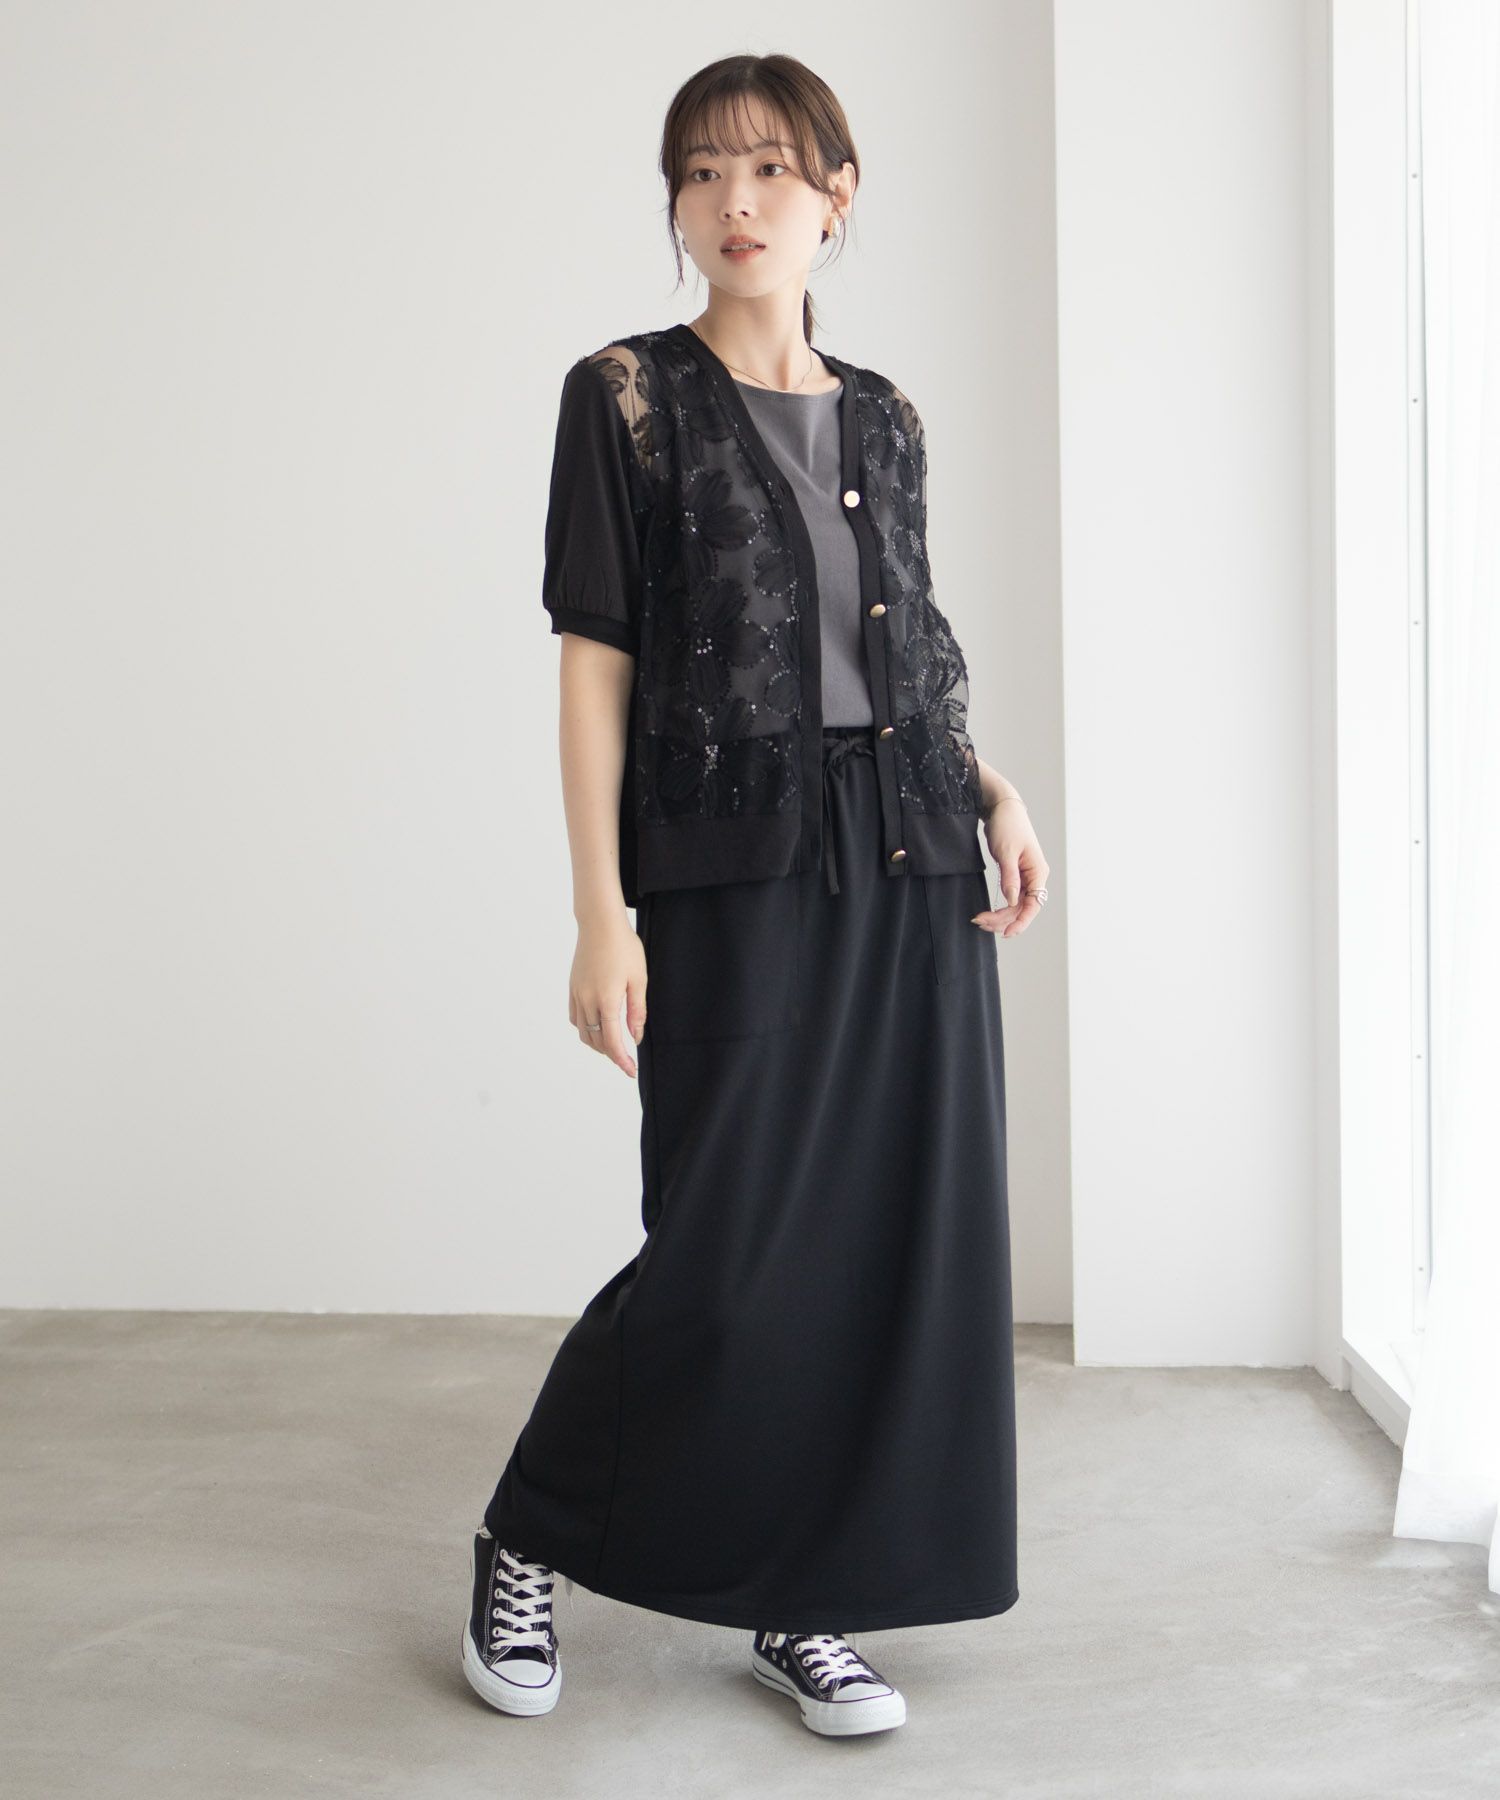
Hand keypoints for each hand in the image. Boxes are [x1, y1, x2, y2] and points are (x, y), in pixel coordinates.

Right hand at [568, 912, 647, 1075]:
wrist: (599, 924)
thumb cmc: (624, 947)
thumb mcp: (638, 979)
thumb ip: (637, 1011)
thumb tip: (635, 1037)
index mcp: (607, 1000)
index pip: (613, 1042)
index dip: (622, 1060)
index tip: (631, 1070)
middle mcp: (588, 1001)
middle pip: (597, 1041)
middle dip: (612, 1055)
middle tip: (627, 1061)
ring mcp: (577, 994)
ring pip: (583, 1032)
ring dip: (597, 1045)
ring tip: (613, 1047)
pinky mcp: (572, 988)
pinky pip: (575, 1018)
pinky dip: (585, 1030)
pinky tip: (597, 1028)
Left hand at [974, 798, 1049, 937]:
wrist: (1002, 808)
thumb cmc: (1007, 825)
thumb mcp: (1006, 851)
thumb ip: (1010, 877)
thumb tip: (1013, 901)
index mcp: (1038, 872)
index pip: (1034, 904)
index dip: (1021, 921)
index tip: (1006, 933)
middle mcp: (1034, 877)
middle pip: (1023, 908)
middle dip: (1003, 919)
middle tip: (980, 923)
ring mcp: (1025, 877)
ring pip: (1016, 905)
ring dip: (1000, 915)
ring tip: (980, 921)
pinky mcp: (1015, 875)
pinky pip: (1011, 897)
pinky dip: (1000, 906)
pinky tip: (988, 913)